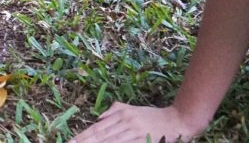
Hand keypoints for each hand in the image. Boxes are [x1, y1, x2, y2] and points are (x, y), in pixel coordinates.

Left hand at [70, 103, 203, 142]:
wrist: (177, 120)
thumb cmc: (153, 116)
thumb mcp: (132, 109)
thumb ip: (114, 111)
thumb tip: (98, 117)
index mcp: (121, 113)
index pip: (98, 127)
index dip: (84, 135)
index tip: (71, 141)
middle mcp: (125, 121)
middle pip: (101, 135)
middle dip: (85, 142)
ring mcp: (134, 131)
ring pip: (110, 141)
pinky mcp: (142, 140)